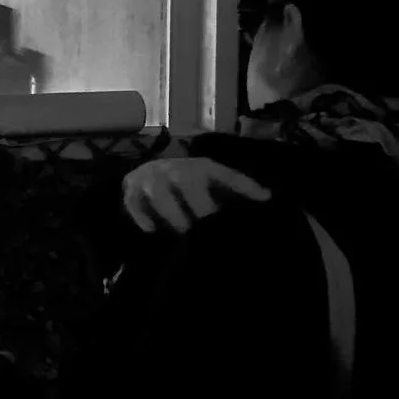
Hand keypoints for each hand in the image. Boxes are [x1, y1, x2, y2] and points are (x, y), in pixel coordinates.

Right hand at [122, 155, 271, 233]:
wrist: (148, 174)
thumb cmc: (190, 186)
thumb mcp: (214, 186)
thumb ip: (236, 193)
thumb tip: (266, 199)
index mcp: (202, 167)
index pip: (226, 174)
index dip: (245, 186)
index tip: (264, 199)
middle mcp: (177, 168)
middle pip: (187, 180)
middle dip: (198, 204)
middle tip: (205, 224)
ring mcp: (152, 176)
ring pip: (159, 191)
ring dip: (171, 212)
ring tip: (182, 231)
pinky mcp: (131, 187)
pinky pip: (133, 201)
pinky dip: (141, 215)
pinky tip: (152, 230)